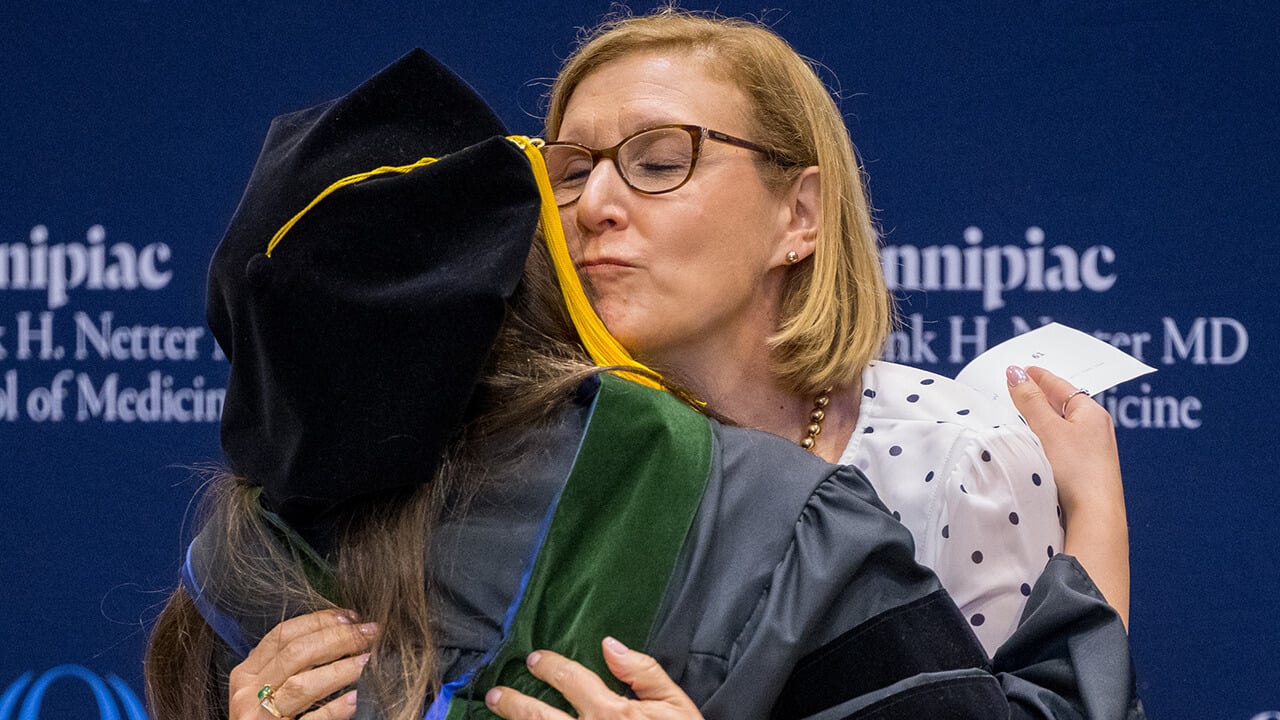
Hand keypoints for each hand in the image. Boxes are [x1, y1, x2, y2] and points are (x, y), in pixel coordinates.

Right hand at [228, 609, 375, 719]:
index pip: (284, 634)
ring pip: (302, 685)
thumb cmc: (269, 716)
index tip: (350, 617)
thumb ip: (290, 661)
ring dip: (340, 669)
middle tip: (368, 634)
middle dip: (338, 639)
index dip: (319, 621)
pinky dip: (335, 708)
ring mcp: (260, 717)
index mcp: (247, 673)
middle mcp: (248, 693)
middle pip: (296, 654)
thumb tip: (340, 628)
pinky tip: (355, 698)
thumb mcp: (268, 684)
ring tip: (367, 662)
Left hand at [484, 636, 701, 719]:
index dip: (550, 667)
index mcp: (610, 712)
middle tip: (496, 693)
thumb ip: (643, 672)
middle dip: (514, 702)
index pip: (570, 679)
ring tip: (496, 714)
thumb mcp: (675, 704)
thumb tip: (610, 645)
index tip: (535, 660)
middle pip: (538, 716)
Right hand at [1006, 365, 1128, 626]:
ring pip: (1064, 428)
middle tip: (1019, 389)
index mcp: (1092, 413)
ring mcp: (1094, 453)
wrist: (1095, 516)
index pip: (1062, 386)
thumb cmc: (1076, 469)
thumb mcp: (1048, 429)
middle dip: (1042, 398)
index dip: (1040, 377)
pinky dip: (1048, 441)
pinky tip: (1035, 448)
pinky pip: (1063, 447)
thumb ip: (1029, 401)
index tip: (1022, 369)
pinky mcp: (1086, 474)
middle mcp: (1097, 430)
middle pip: (1064, 406)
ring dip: (1044, 421)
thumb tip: (1016, 372)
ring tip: (1022, 416)